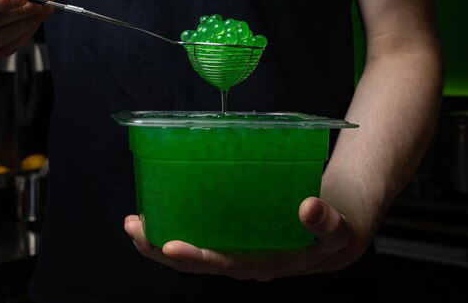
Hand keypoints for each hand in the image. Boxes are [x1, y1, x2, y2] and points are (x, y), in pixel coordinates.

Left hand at [124, 197, 368, 280]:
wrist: (332, 233)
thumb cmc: (333, 233)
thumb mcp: (339, 230)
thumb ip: (327, 222)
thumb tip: (309, 207)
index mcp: (264, 264)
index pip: (224, 265)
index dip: (197, 257)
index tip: (171, 247)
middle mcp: (242, 260)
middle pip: (194, 261)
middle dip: (160, 248)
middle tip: (134, 228)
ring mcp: (233, 248)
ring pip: (189, 249)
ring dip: (158, 239)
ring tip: (133, 222)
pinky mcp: (230, 233)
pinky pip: (198, 233)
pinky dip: (175, 224)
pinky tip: (157, 209)